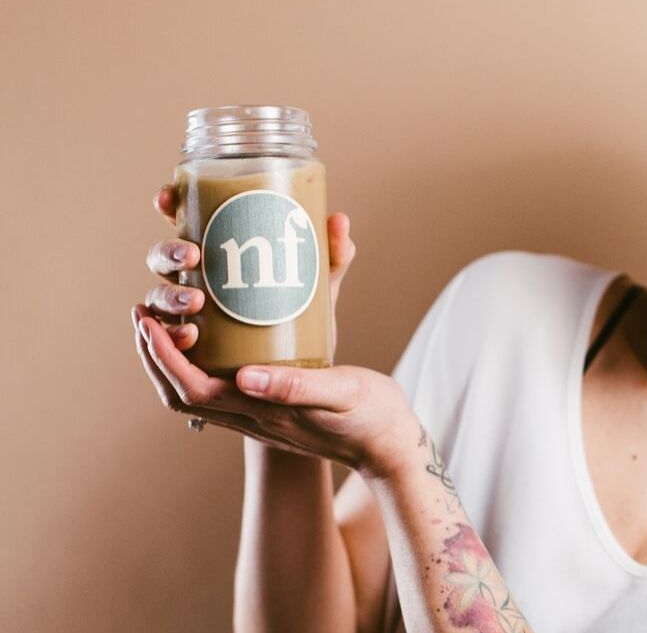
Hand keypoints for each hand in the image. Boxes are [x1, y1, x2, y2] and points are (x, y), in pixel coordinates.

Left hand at [131, 307, 419, 475]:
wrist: (390, 446)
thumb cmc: (372, 417)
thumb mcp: (343, 393)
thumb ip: (297, 387)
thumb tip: (246, 377)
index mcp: (265, 413)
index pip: (194, 389)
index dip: (164, 357)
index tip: (148, 321)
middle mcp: (254, 419)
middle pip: (181, 395)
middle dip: (154, 356)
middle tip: (143, 312)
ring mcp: (261, 418)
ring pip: (196, 395)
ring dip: (171, 361)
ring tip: (164, 321)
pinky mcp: (271, 410)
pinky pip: (218, 390)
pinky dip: (197, 364)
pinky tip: (209, 337)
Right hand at [142, 183, 354, 352]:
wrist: (316, 363)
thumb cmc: (310, 312)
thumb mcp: (323, 282)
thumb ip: (333, 254)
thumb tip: (338, 221)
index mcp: (219, 250)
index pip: (183, 219)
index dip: (168, 204)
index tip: (168, 198)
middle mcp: (198, 278)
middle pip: (162, 257)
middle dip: (169, 252)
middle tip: (193, 257)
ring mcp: (193, 312)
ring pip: (160, 298)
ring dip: (168, 296)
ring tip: (195, 302)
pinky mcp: (198, 348)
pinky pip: (170, 343)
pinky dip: (171, 339)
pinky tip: (188, 336)